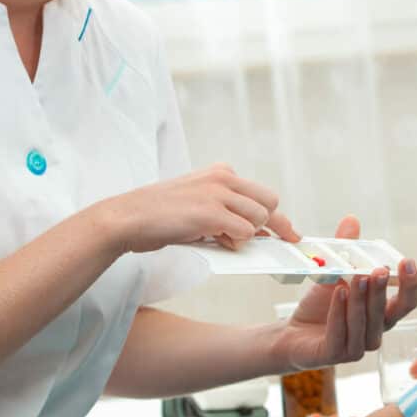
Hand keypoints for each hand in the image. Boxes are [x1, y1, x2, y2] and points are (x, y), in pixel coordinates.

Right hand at [93, 163, 298, 253]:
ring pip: (259, 218)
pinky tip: (216, 241)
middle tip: (265, 243)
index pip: (262, 193)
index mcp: (221, 172)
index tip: (289, 233)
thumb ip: (226, 211)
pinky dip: (235, 243)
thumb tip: (256, 232)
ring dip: (245, 236)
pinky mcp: (210, 212)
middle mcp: (223, 177)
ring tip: (219, 238)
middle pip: (269, 202)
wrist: (127, 218)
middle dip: (269, 226)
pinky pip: (244, 232)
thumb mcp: (198, 204)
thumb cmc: (160, 216)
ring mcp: (217, 193)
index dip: (275, 217)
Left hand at [270, 215, 416, 369]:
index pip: (406, 302)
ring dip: (362, 301)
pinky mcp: (334, 356)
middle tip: (378, 269)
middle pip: (386, 314)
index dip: (410, 284)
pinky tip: (338, 294)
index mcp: (383, 314)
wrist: (292, 333)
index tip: (406, 261)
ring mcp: (356, 348)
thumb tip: (351, 220)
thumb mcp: (335, 273)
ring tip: (357, 278)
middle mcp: (375, 333)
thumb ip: (346, 250)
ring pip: (364, 325)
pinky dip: (340, 314)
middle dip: (382, 290)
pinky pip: (340, 336)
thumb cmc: (321, 305)